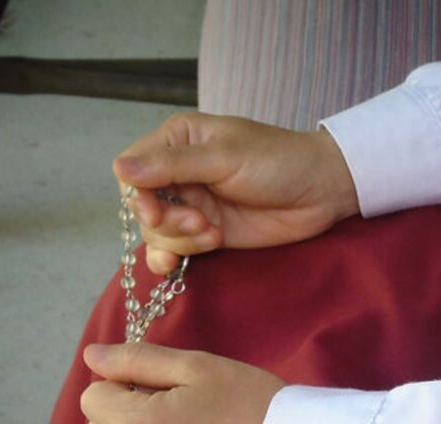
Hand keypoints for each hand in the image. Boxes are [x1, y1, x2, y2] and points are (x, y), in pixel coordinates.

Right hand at [112, 112, 359, 273]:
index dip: (138, 194)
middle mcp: (178, 172)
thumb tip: (119, 167)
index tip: (157, 209)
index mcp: (177, 141)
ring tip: (213, 234)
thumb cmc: (278, 161)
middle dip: (165, 221)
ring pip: (157, 231)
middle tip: (199, 223)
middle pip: (141, 206)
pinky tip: (175, 265)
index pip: (132, 169)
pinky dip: (170, 258)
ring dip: (179, 239)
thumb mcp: (225, 158)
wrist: (321, 191)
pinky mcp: (206, 233)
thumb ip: (173, 166)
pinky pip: (173, 249)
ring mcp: (191, 204)